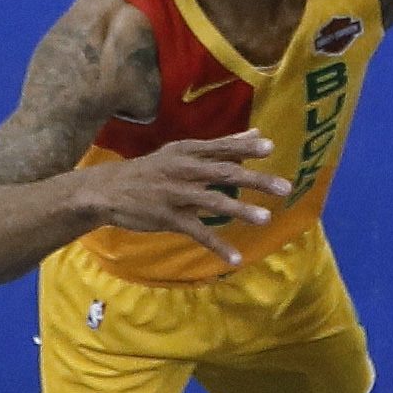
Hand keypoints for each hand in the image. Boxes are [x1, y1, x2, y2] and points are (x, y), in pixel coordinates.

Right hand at [89, 132, 291, 267]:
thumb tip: (255, 133)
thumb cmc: (152, 169)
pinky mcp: (169, 218)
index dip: (245, 147)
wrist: (107, 190)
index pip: (222, 147)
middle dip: (256, 179)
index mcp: (190, 152)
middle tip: (284, 187)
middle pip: (224, 172)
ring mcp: (176, 194)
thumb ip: (222, 145)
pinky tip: (236, 258)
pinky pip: (198, 232)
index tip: (271, 146)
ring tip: (265, 219)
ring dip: (240, 210)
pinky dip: (217, 246)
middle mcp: (185, 170)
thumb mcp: (183, 151)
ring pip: (213, 201)